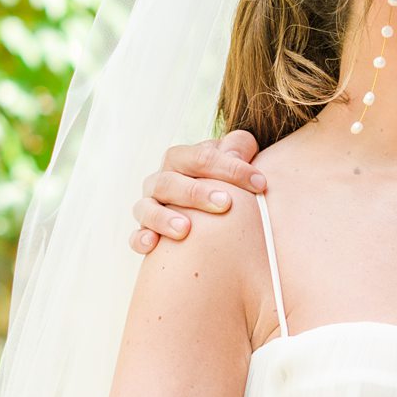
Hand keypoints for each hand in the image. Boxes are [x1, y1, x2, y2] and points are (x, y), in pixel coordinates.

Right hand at [127, 130, 263, 252]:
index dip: (231, 167)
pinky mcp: (145, 233)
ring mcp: (150, 207)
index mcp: (182, 160)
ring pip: (146, 207)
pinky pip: (135, 237)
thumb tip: (238, 151)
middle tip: (225, 203)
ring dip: (164, 217)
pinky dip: (141, 239)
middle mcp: (161, 181)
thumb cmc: (222, 185)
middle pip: (169, 181)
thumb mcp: (233, 165)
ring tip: (186, 229)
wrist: (206, 216)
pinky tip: (153, 245)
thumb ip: (239, 151)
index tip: (260, 183)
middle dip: (196, 192)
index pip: (201, 157)